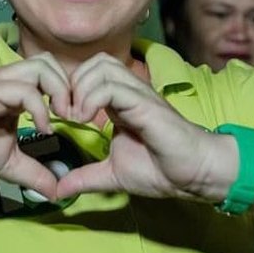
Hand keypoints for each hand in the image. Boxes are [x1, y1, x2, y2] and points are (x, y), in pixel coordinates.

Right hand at [0, 53, 72, 200]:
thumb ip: (33, 172)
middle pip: (50, 62)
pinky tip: (42, 130)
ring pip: (41, 67)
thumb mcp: (7, 163)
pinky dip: (40, 108)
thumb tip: (56, 191)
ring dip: (59, 92)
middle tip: (73, 118)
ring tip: (60, 120)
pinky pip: (24, 90)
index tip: (76, 122)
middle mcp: (7, 79)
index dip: (69, 93)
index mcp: (13, 89)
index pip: (51, 73)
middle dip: (69, 88)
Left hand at [56, 53, 221, 202]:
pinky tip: (87, 120)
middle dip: (72, 84)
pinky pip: (112, 86)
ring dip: (81, 89)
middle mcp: (129, 92)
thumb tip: (59, 190)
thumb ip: (85, 177)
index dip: (70, 89)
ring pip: (102, 66)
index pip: (90, 73)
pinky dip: (91, 98)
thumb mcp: (112, 174)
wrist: (194, 173)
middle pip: (94, 62)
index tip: (60, 117)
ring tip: (77, 117)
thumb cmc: (160, 169)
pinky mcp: (146, 103)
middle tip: (65, 114)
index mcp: (119, 102)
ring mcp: (138, 94)